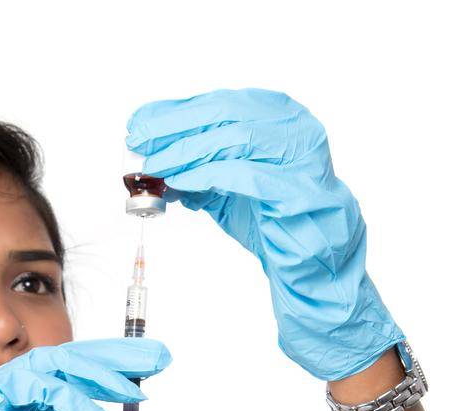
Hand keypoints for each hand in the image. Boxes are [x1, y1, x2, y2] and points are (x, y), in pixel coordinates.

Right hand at [0, 338, 171, 410]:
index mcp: (33, 406)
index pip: (78, 372)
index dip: (117, 366)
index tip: (156, 365)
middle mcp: (15, 393)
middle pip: (68, 357)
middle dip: (115, 356)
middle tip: (158, 356)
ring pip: (50, 363)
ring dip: (95, 374)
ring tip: (130, 391)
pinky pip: (29, 384)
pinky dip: (67, 398)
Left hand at [125, 87, 406, 381]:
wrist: (314, 265)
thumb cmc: (274, 222)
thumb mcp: (227, 187)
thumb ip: (197, 168)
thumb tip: (152, 158)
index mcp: (279, 114)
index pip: (219, 102)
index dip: (175, 111)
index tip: (139, 123)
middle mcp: (295, 126)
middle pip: (224, 113)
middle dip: (174, 127)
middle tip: (138, 141)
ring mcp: (302, 154)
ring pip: (234, 138)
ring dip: (187, 151)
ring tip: (154, 164)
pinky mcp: (300, 188)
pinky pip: (246, 174)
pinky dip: (207, 175)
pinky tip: (181, 183)